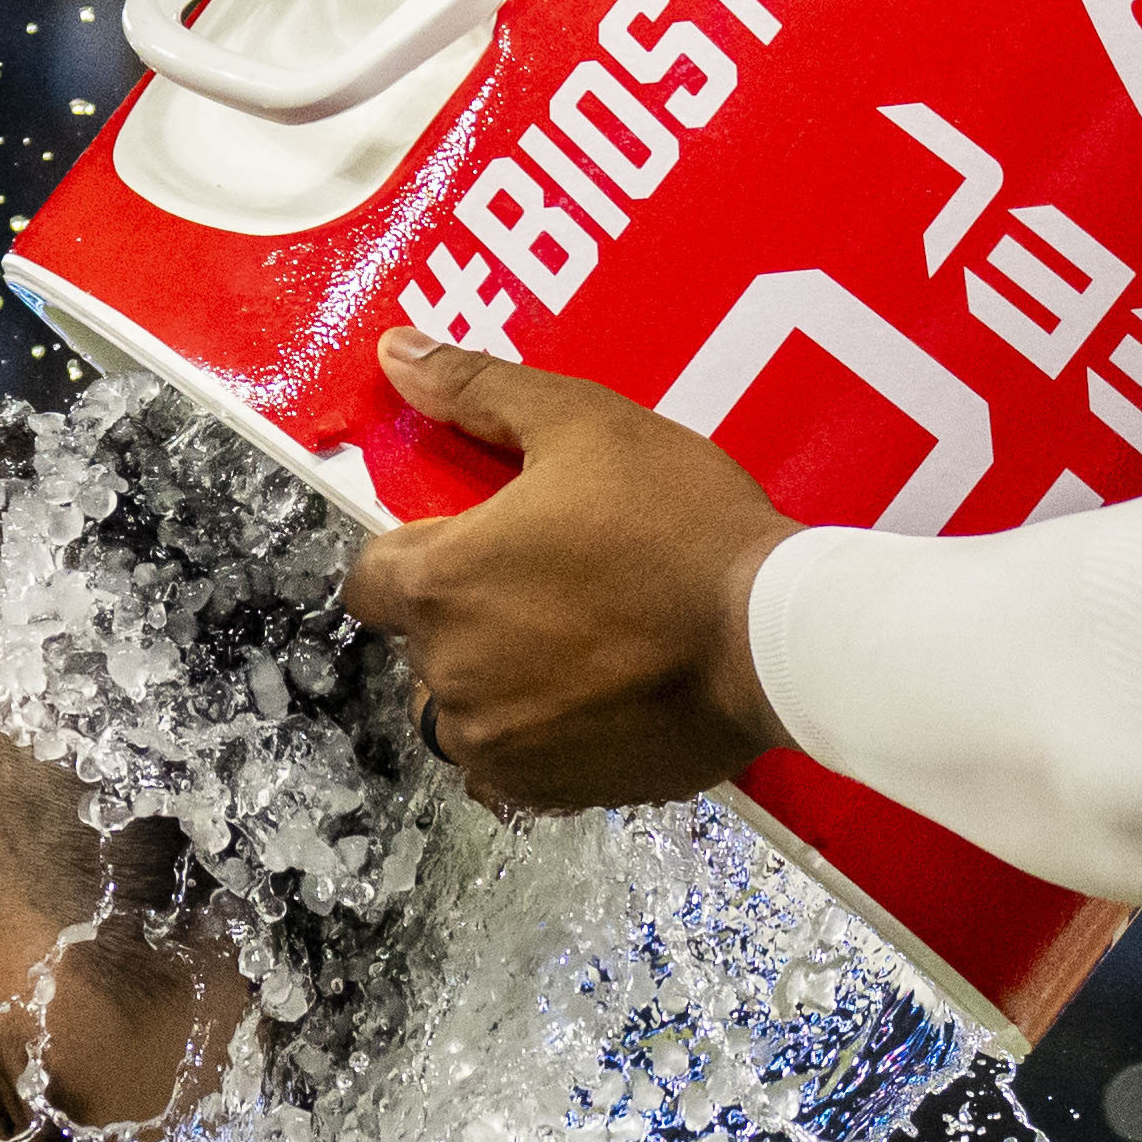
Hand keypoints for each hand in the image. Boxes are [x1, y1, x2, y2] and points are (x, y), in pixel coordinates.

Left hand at [342, 332, 796, 807]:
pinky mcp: (550, 789)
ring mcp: (497, 741)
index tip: (475, 545)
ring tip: (569, 649)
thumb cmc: (682, 526)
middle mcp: (449, 673)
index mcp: (439, 583)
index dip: (417, 555)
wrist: (772, 636)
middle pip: (421, 645)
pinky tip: (588, 703)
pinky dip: (533, 742)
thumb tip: (397, 352)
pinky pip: (507, 770)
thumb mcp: (582, 423)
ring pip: (457, 713)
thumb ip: (477, 390)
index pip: (369, 580)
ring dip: (491, 685)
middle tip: (550, 586)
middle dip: (466, 616)